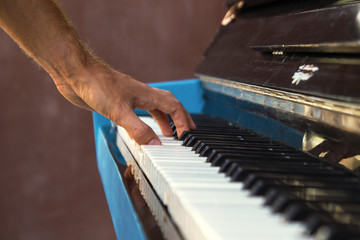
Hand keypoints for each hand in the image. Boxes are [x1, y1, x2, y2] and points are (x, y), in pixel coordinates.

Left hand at [54, 60, 195, 144]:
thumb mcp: (120, 112)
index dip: (183, 122)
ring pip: (155, 108)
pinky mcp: (118, 102)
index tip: (187, 136)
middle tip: (186, 132)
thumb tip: (155, 145)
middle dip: (179, 119)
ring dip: (164, 121)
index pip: (174, 107)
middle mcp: (142, 95)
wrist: (76, 74)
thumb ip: (139, 129)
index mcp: (148, 94)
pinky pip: (140, 112)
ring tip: (168, 134)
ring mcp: (131, 98)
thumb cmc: (97, 86)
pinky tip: (140, 128)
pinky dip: (146, 121)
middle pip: (169, 105)